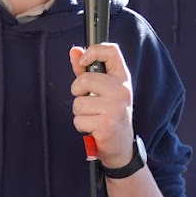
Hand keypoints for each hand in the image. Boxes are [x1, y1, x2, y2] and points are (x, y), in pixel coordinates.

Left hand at [68, 43, 134, 168]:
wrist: (121, 145)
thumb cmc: (109, 114)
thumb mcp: (102, 90)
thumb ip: (86, 70)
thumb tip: (74, 51)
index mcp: (121, 78)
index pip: (111, 51)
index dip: (93, 51)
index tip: (84, 61)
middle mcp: (122, 90)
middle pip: (85, 79)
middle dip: (78, 92)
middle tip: (89, 101)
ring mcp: (116, 107)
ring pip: (78, 102)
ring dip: (79, 112)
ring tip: (93, 117)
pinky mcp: (107, 124)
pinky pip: (78, 120)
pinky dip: (81, 126)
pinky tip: (93, 128)